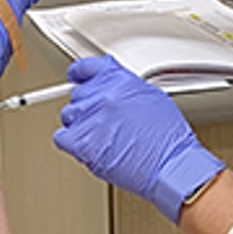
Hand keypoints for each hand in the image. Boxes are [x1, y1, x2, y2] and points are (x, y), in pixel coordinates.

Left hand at [53, 56, 224, 222]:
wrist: (170, 165)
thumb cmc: (168, 138)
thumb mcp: (152, 97)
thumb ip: (125, 88)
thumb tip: (113, 90)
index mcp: (118, 80)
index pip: (87, 68)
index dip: (80, 74)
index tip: (76, 77)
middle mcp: (102, 96)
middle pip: (78, 96)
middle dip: (88, 107)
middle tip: (102, 120)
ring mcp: (91, 119)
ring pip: (69, 116)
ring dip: (80, 125)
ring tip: (101, 137)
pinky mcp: (83, 144)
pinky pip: (62, 138)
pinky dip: (71, 143)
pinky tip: (87, 147)